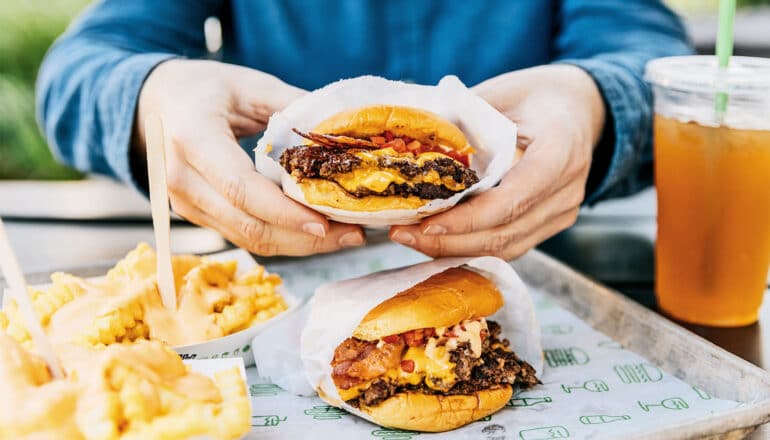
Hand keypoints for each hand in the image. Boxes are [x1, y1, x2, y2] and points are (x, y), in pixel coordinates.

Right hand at [134, 60, 364, 255]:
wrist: (155, 103)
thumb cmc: (206, 89)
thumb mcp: (251, 85)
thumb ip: (295, 108)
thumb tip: (345, 135)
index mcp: (192, 137)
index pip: (241, 188)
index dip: (284, 212)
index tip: (327, 222)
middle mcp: (181, 179)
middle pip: (248, 224)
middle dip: (304, 237)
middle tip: (354, 235)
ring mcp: (184, 204)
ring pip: (248, 239)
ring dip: (299, 244)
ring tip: (345, 237)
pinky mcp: (196, 216)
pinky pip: (244, 236)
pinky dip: (283, 238)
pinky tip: (317, 232)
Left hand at [390, 65, 604, 259]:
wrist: (578, 108)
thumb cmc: (535, 95)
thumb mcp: (499, 93)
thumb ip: (463, 121)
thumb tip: (412, 147)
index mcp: (560, 150)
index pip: (512, 199)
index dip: (468, 219)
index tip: (426, 224)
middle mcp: (567, 189)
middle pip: (506, 232)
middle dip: (450, 240)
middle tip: (402, 234)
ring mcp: (563, 211)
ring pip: (506, 247)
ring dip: (456, 249)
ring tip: (411, 239)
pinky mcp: (552, 223)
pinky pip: (510, 245)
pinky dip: (471, 246)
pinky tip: (436, 240)